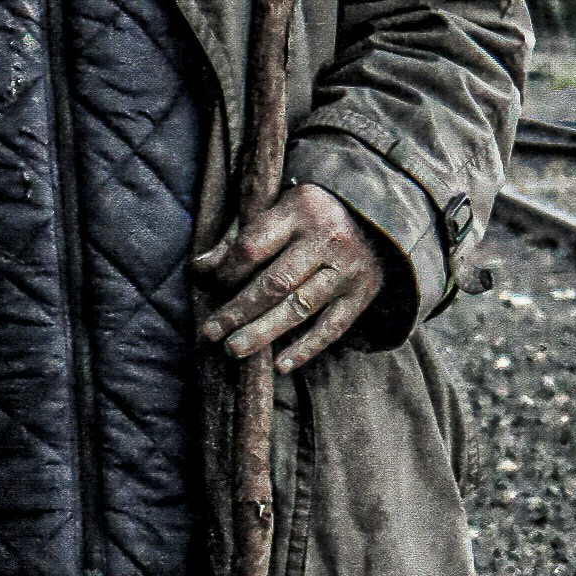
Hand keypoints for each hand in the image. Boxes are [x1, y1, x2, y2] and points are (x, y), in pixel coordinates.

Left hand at [196, 181, 383, 371]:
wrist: (375, 216)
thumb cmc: (312, 214)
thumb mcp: (278, 209)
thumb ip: (240, 237)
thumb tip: (200, 269)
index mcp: (301, 209)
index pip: (254, 246)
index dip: (228, 271)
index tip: (213, 284)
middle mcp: (328, 238)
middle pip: (275, 283)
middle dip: (239, 310)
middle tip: (212, 333)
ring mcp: (348, 269)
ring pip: (299, 308)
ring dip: (264, 332)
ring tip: (234, 349)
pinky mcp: (362, 294)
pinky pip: (331, 328)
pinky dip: (305, 349)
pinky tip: (280, 365)